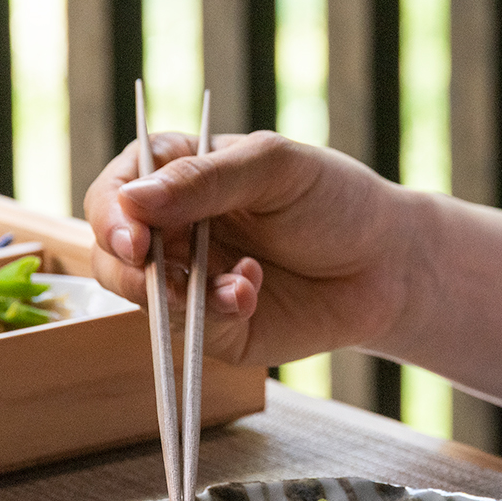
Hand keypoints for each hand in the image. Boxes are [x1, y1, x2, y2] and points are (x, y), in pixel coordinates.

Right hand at [84, 130, 424, 366]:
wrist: (389, 263)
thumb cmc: (334, 199)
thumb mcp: (275, 169)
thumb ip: (204, 180)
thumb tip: (131, 201)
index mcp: (179, 176)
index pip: (117, 192)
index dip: (111, 215)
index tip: (131, 237)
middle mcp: (174, 230)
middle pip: (114, 253)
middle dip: (133, 268)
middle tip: (163, 273)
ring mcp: (191, 281)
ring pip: (146, 298)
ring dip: (181, 295)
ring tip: (238, 286)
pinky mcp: (214, 329)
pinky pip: (189, 331)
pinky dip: (216, 314)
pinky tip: (252, 295)